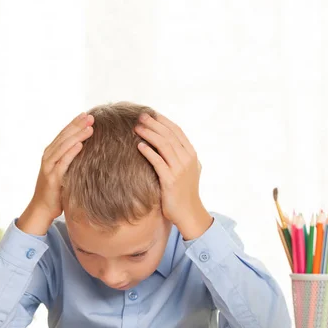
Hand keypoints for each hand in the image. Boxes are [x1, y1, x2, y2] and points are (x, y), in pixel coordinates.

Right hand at [17, 112, 93, 234]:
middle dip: (78, 125)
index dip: (75, 123)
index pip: (64, 134)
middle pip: (64, 136)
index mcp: (51, 152)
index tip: (87, 114)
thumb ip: (70, 158)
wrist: (43, 207)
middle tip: (91, 116)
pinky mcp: (52, 177)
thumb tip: (86, 147)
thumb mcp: (63, 169)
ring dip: (77, 135)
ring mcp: (49, 166)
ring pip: (64, 146)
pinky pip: (63, 162)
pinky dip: (71, 152)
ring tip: (90, 127)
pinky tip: (80, 145)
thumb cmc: (57, 188)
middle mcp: (48, 156)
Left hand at [135, 113, 212, 239]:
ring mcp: (180, 169)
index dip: (163, 121)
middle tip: (140, 116)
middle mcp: (187, 159)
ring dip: (149, 134)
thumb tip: (170, 142)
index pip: (177, 131)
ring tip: (136, 128)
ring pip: (163, 145)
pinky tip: (139, 146)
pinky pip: (158, 162)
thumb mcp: (188, 170)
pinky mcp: (170, 180)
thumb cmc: (185, 191)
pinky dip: (148, 152)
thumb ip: (182, 156)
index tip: (151, 114)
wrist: (189, 213)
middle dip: (154, 124)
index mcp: (191, 154)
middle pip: (169, 135)